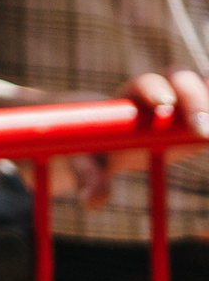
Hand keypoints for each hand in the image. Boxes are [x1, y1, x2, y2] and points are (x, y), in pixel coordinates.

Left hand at [72, 70, 208, 206]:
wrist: (96, 135)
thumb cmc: (89, 144)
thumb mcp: (85, 159)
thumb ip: (89, 175)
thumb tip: (93, 201)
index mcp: (129, 98)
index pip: (144, 85)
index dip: (154, 91)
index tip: (161, 106)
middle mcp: (160, 93)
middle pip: (180, 78)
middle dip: (194, 99)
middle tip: (201, 131)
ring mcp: (184, 103)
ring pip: (203, 86)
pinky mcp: (200, 117)